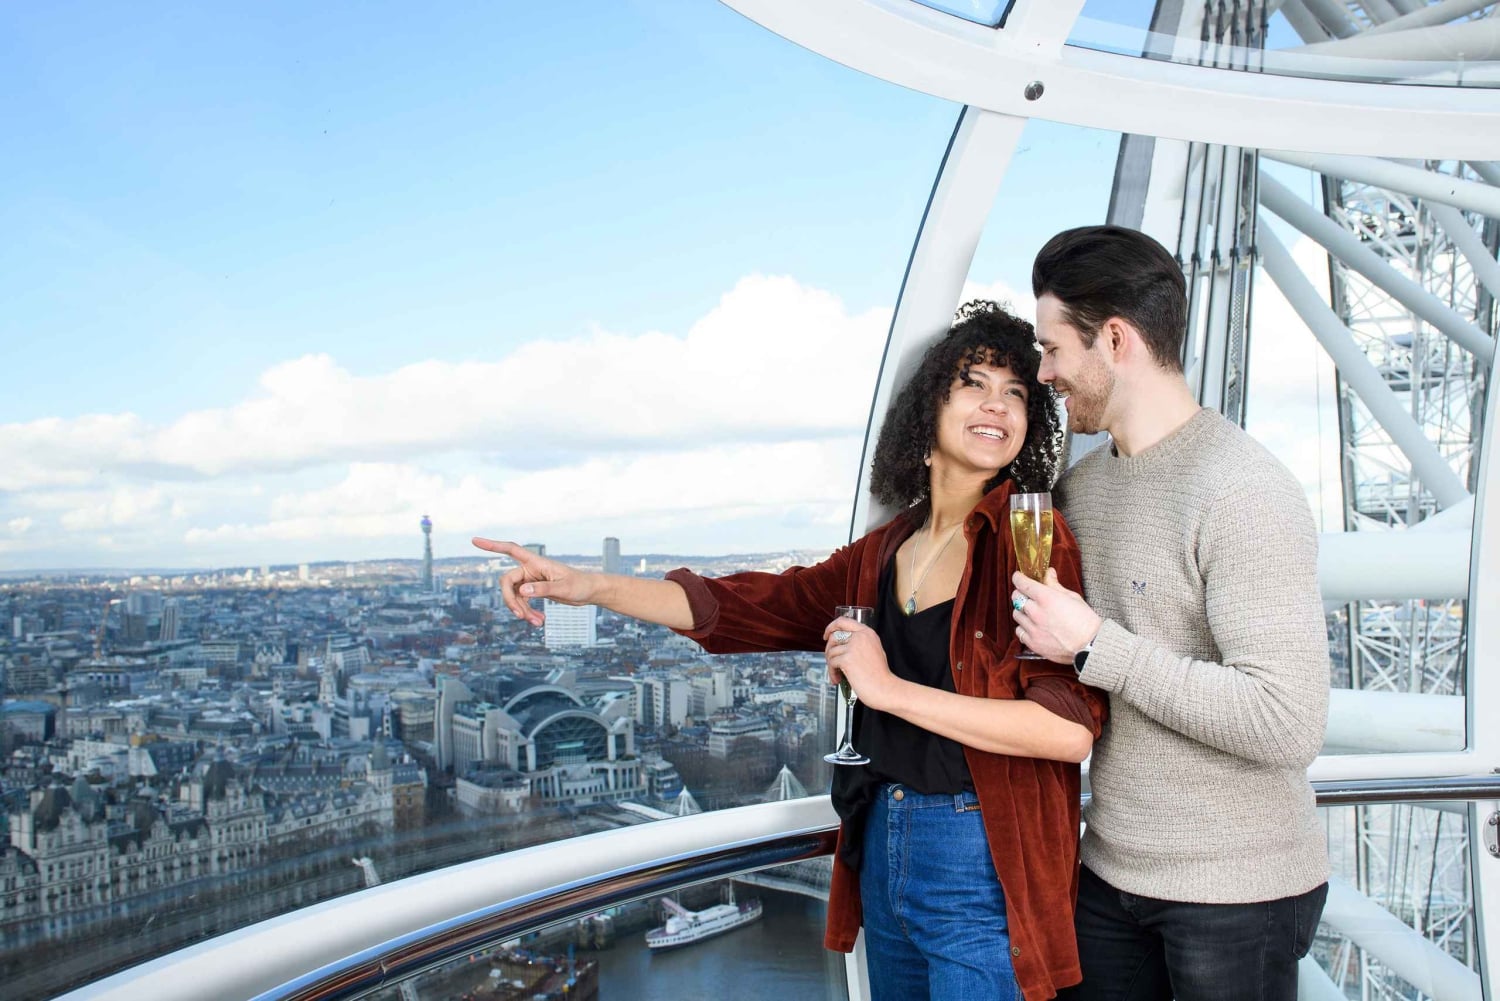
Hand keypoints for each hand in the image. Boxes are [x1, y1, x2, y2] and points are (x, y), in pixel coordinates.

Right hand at [472, 537, 598, 626]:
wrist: (588, 592)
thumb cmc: (579, 585)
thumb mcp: (564, 588)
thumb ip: (543, 589)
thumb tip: (522, 591)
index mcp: (536, 562)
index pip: (511, 550)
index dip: (492, 546)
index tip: (475, 541)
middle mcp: (530, 569)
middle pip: (507, 583)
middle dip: (511, 601)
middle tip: (520, 616)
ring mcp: (530, 580)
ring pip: (514, 596)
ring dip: (522, 611)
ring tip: (537, 623)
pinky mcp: (533, 591)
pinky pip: (522, 602)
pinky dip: (528, 613)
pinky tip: (539, 622)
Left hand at [822, 616, 898, 710]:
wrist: (885, 688)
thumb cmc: (880, 675)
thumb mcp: (874, 650)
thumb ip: (860, 643)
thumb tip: (841, 644)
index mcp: (867, 632)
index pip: (844, 621)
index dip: (831, 627)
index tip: (826, 635)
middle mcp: (860, 636)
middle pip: (834, 636)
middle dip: (829, 650)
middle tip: (831, 661)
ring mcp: (853, 647)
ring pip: (831, 651)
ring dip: (831, 665)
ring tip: (837, 674)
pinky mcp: (847, 659)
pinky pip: (832, 663)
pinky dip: (832, 672)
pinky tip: (838, 679)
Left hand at [1011, 568, 1101, 664]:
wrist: (1091, 645)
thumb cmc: (1085, 621)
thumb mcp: (1072, 597)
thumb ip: (1055, 585)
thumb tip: (1048, 573)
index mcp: (1046, 598)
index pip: (1022, 583)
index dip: (1019, 578)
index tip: (1019, 577)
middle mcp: (1036, 612)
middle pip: (1016, 597)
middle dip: (1021, 593)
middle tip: (1029, 595)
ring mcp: (1033, 628)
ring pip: (1016, 614)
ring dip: (1022, 611)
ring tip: (1033, 613)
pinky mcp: (1033, 643)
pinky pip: (1019, 631)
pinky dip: (1024, 627)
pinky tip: (1033, 627)